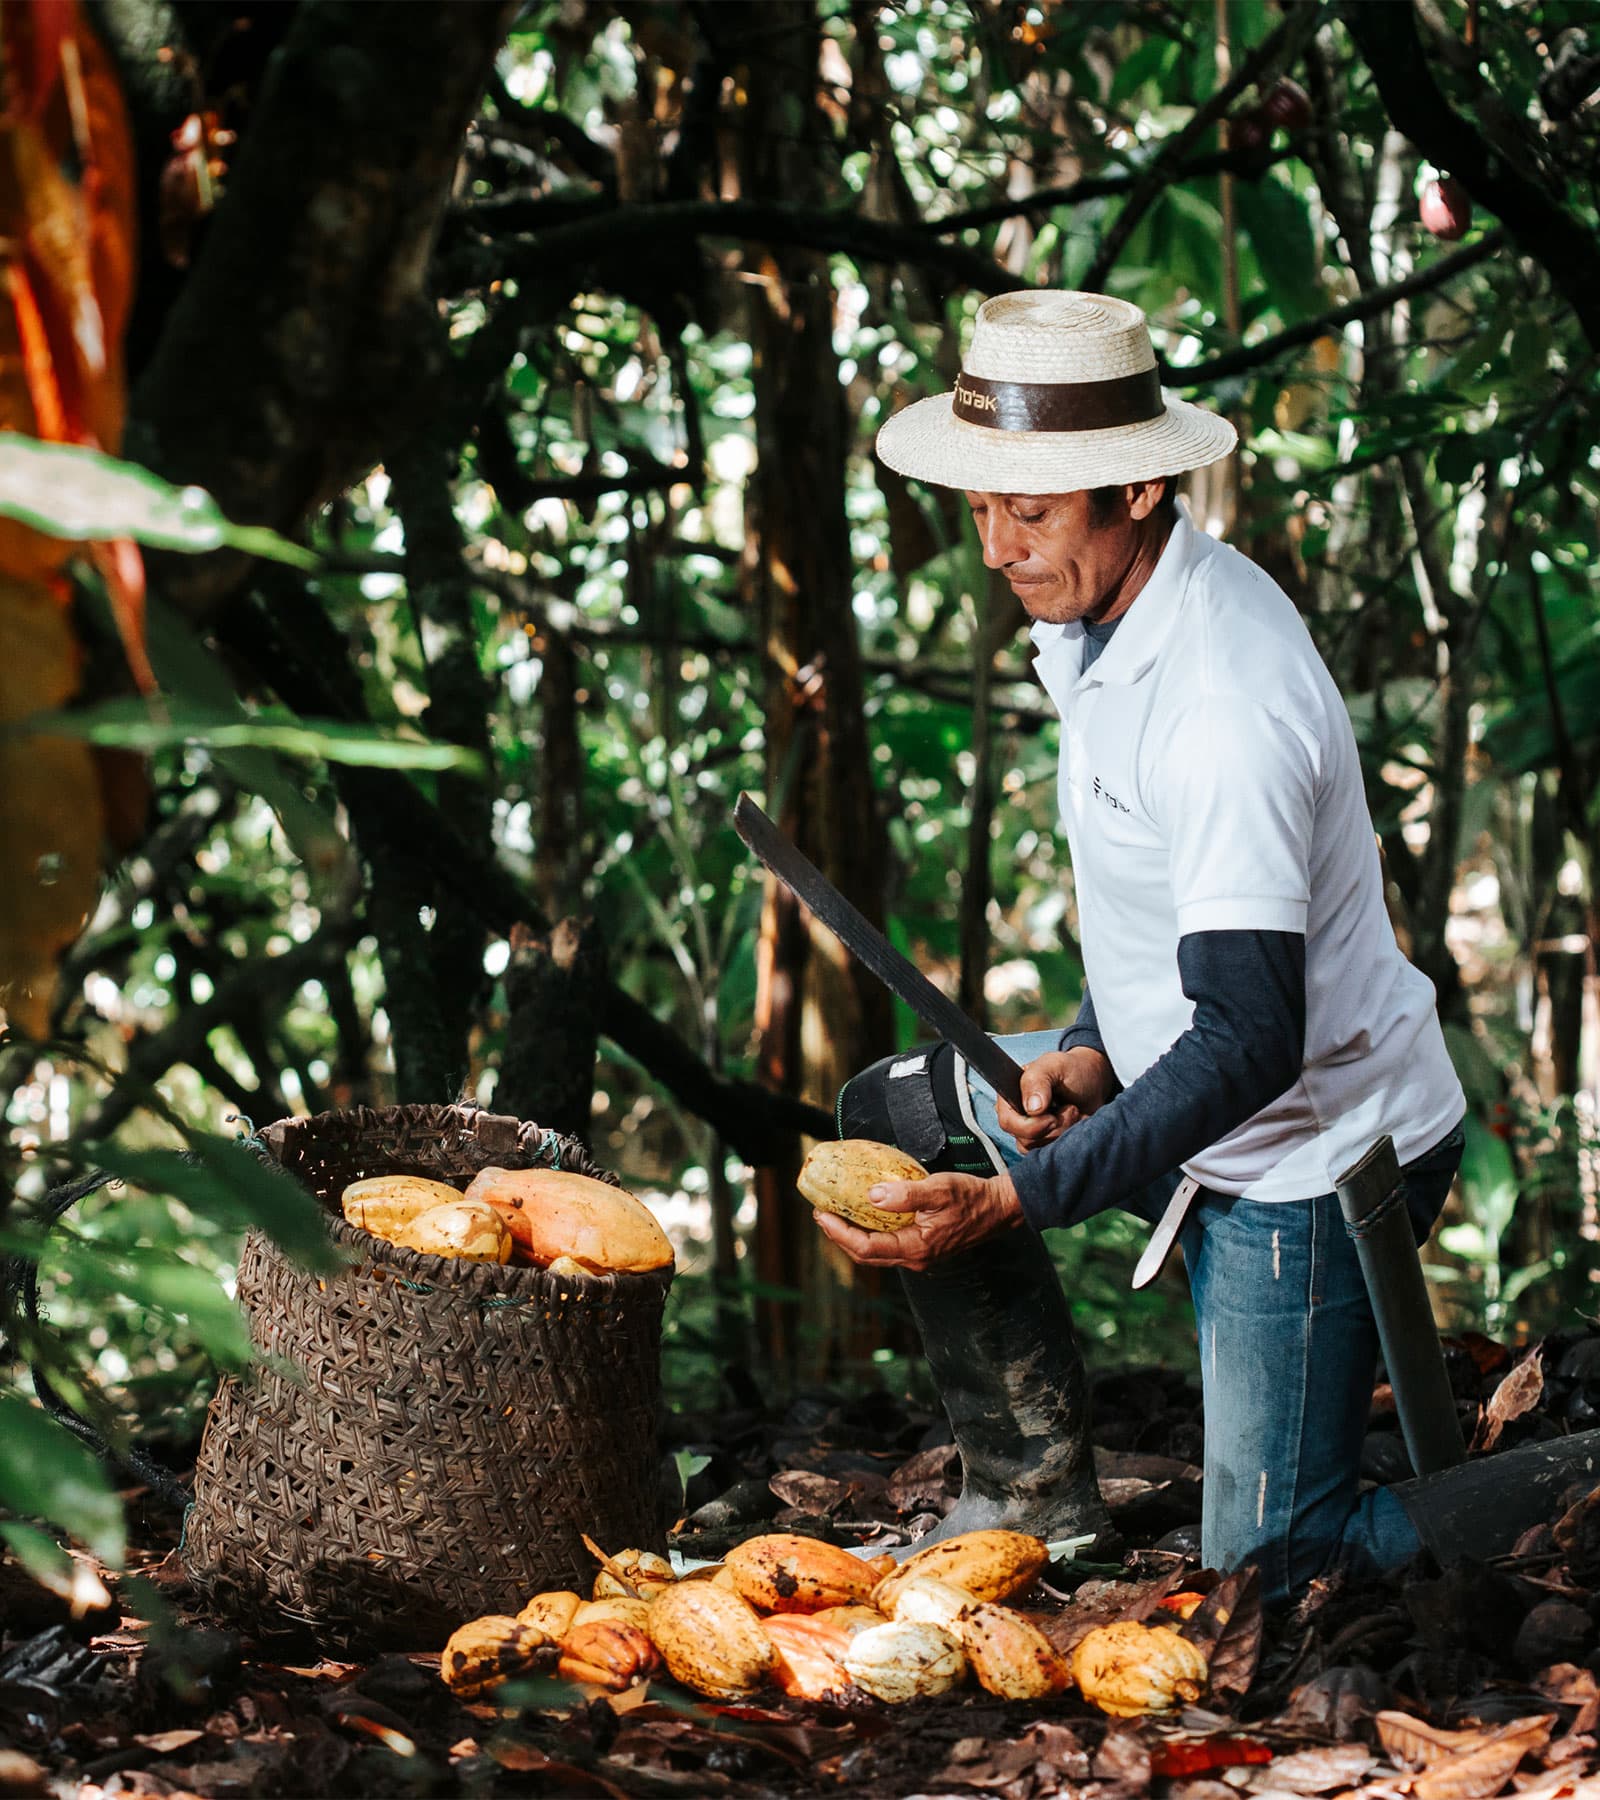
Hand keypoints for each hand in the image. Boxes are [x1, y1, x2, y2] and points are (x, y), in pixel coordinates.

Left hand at [813, 1169, 1022, 1271]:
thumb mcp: (939, 1189)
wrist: (999, 1209)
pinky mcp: (923, 1247)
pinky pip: (888, 1246)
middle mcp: (915, 1258)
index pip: (867, 1248)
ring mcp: (919, 1256)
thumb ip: (906, 1194)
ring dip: (853, 1236)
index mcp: (916, 1248)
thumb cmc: (972, 1197)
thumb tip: (872, 1195)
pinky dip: (870, 1233)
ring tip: (836, 1215)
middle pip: (866, 1255)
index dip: (840, 1233)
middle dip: (840, 1236)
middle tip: (822, 1214)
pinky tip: (864, 1216)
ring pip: (876, 1253)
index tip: (823, 1214)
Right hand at [996, 1048, 1115, 1153]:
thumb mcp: (1053, 1065)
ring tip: (1074, 1112)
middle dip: (1054, 1128)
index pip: (1008, 1122)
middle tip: (1070, 1109)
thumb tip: (1032, 1108)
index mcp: (1010, 1097)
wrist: (1095, 1082)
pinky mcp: (1048, 1143)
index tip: (1052, 1117)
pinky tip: (1076, 1123)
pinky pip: (1052, 1153)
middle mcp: (1018, 1117)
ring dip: (1063, 1132)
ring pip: (1040, 1149)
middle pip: (1025, 1140)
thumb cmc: (1071, 1069)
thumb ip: (1037, 1081)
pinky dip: (1068, 1140)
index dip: (1030, 1125)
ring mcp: (1033, 1132)